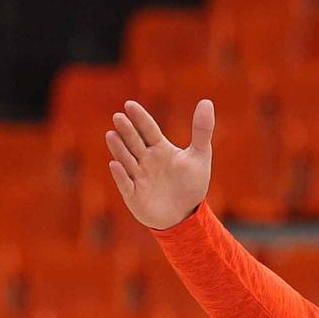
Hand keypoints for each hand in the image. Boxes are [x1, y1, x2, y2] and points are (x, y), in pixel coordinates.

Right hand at [106, 98, 213, 229]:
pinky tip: (115, 165)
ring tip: (111, 135)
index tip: (130, 105)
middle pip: (134, 142)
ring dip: (118, 149)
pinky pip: (126, 184)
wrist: (186, 216)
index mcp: (160, 148)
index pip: (148, 129)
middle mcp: (145, 159)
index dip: (140, 118)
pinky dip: (120, 176)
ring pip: (126, 160)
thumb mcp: (200, 157)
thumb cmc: (190, 185)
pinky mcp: (134, 195)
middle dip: (126, 130)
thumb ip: (202, 131)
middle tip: (119, 117)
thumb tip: (207, 101)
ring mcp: (138, 176)